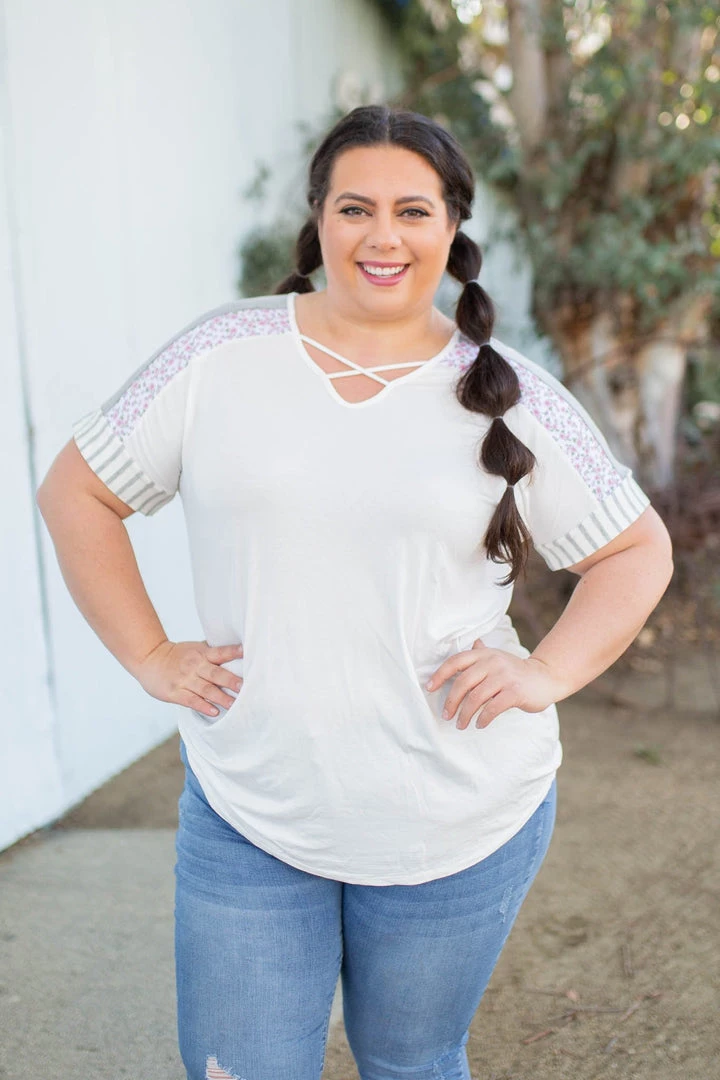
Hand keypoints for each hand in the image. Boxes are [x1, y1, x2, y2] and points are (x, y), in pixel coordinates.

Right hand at [133, 639, 243, 717]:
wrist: (150, 659)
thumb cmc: (178, 655)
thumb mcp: (195, 649)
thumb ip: (213, 652)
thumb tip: (239, 653)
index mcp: (202, 653)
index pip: (221, 652)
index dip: (233, 652)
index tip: (246, 652)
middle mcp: (195, 666)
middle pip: (216, 674)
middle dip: (231, 681)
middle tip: (244, 687)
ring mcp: (184, 680)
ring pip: (206, 690)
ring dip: (221, 698)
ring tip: (234, 705)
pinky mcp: (175, 693)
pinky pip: (191, 701)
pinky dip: (203, 706)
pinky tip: (214, 712)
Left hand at [425, 639, 563, 729]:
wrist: (545, 677)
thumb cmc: (516, 671)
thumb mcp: (498, 658)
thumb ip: (483, 653)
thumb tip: (472, 644)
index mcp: (485, 654)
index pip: (456, 661)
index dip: (440, 674)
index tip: (429, 688)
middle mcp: (493, 662)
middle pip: (463, 682)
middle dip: (451, 701)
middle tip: (446, 715)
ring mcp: (504, 677)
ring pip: (476, 697)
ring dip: (465, 714)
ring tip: (461, 724)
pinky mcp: (515, 692)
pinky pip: (492, 708)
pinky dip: (483, 718)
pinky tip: (479, 724)